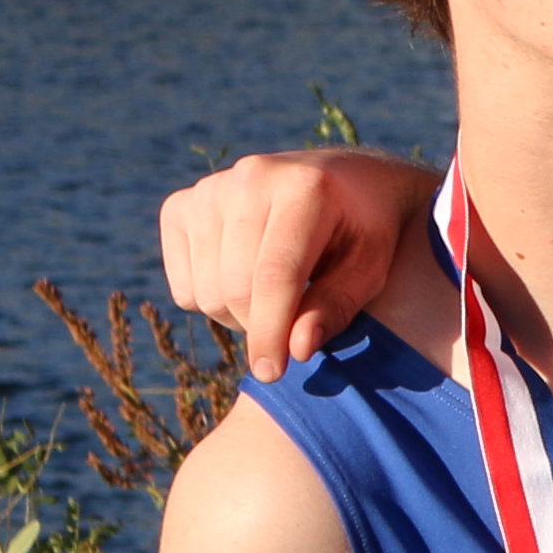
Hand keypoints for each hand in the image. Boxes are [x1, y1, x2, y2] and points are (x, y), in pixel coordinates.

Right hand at [163, 149, 433, 381]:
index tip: (273, 374)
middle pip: (234, 288)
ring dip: (239, 318)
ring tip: (279, 301)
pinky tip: (247, 281)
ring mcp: (209, 189)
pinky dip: (212, 301)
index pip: (274, 274)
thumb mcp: (372, 267)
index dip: (270, 331)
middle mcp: (248, 178)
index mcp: (305, 187)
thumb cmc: (367, 230)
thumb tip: (296, 349)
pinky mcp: (181, 206)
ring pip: (205, 292)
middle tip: (295, 328)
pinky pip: (184, 285)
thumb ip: (336, 306)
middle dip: (262, 327)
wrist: (347, 179)